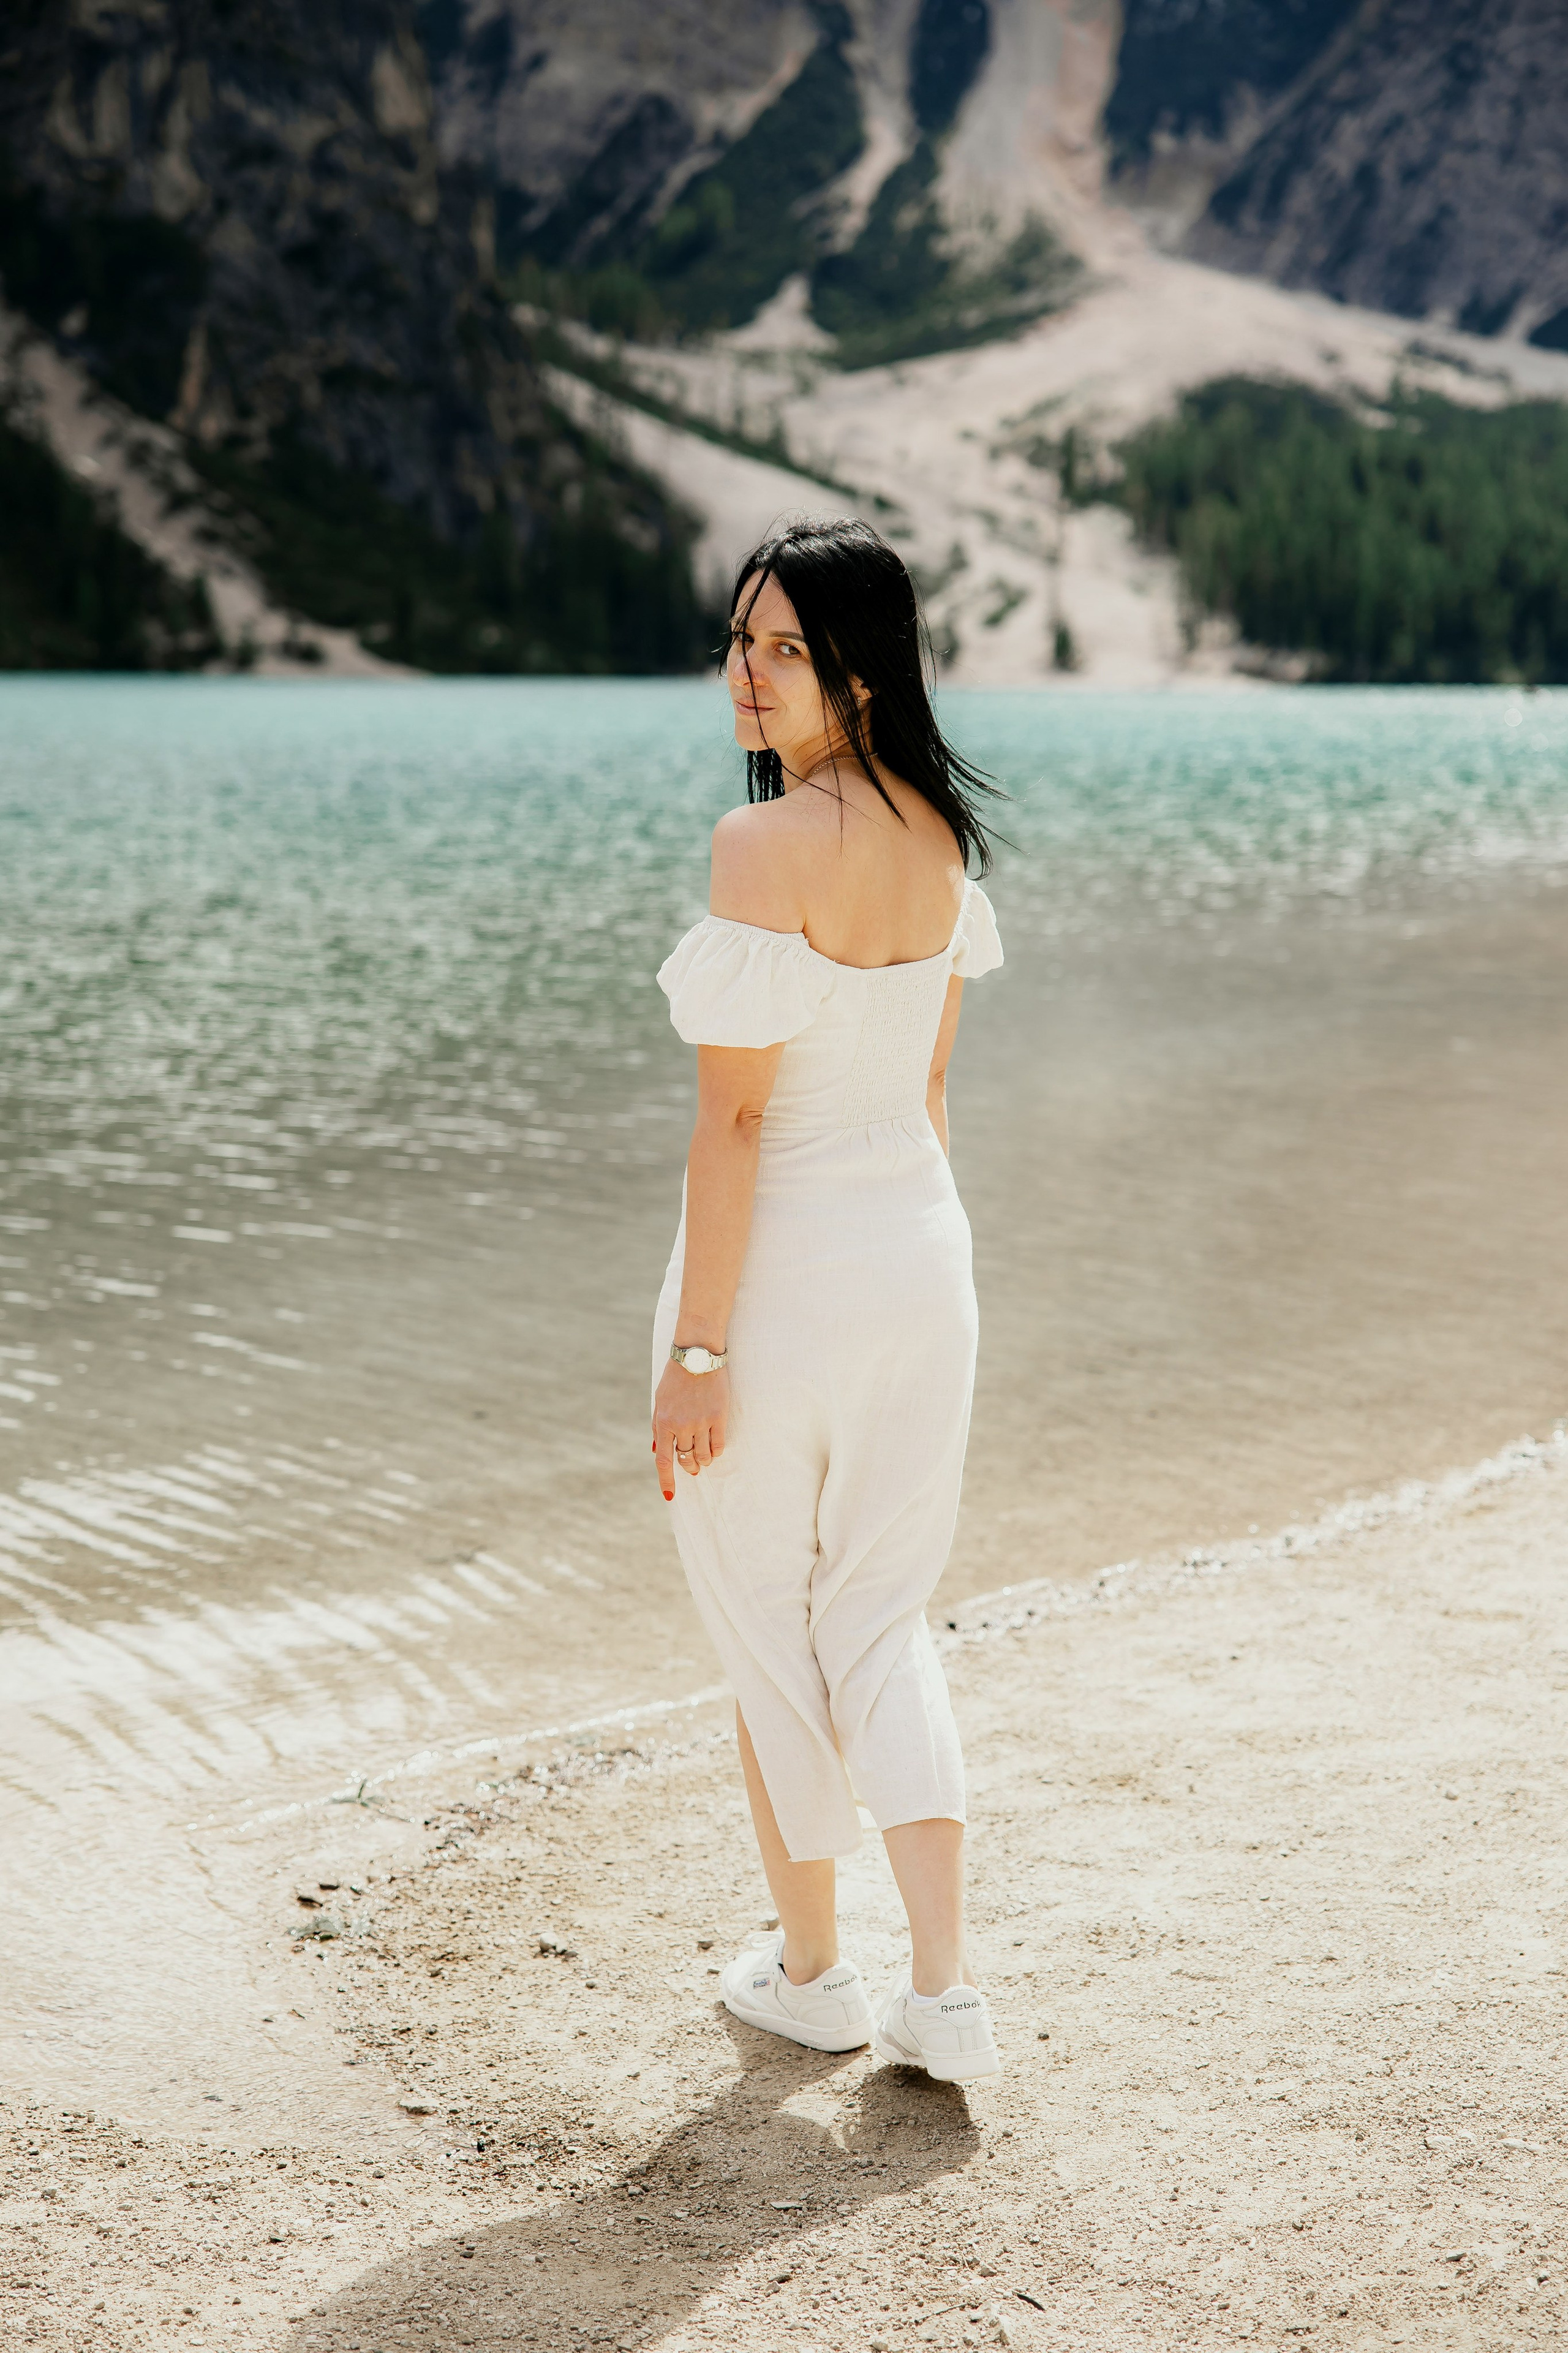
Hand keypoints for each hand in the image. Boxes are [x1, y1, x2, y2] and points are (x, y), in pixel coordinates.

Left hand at [652, 1361, 729, 1500]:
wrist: (697, 1356)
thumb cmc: (675, 1379)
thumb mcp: (659, 1402)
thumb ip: (658, 1428)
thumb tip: (657, 1452)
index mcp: (663, 1422)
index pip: (664, 1460)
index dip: (667, 1481)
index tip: (670, 1496)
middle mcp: (682, 1425)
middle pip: (686, 1460)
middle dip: (688, 1467)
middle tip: (692, 1467)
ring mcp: (701, 1422)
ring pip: (703, 1456)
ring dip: (702, 1461)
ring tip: (703, 1457)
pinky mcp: (719, 1417)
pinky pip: (718, 1446)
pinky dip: (715, 1452)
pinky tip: (713, 1449)